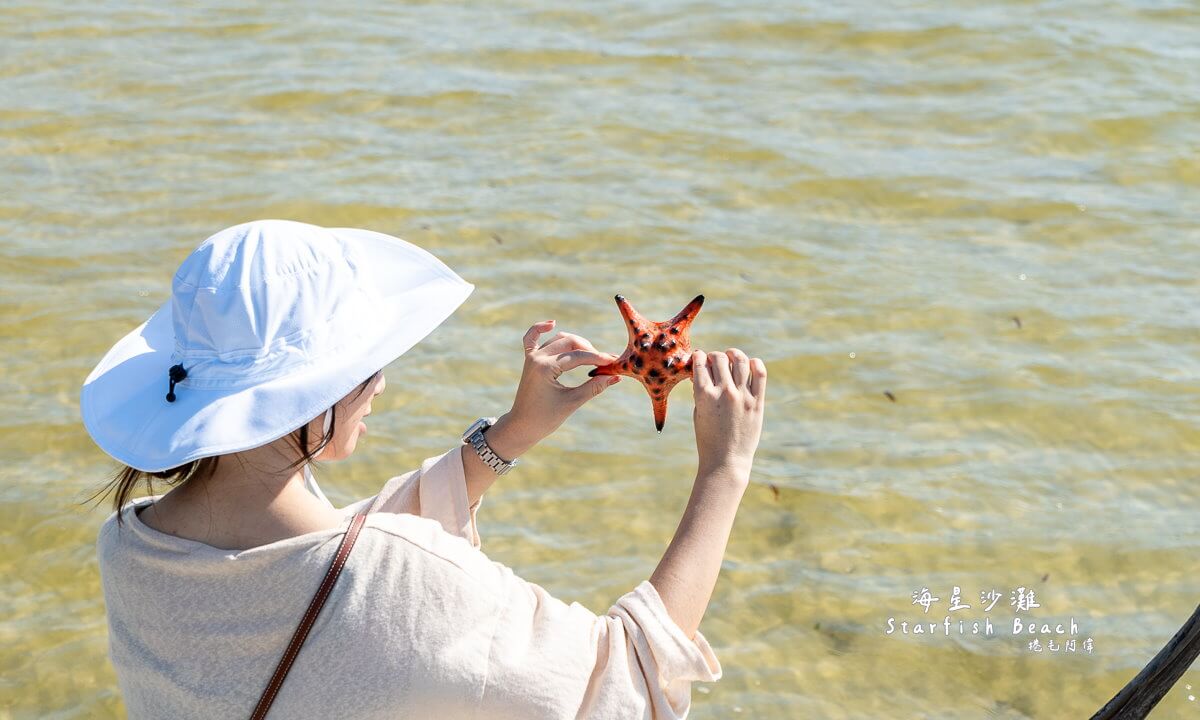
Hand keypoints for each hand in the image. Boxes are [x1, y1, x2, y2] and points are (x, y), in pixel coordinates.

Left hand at [504, 319, 621, 446]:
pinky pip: (531, 338)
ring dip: (576, 343)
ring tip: (592, 355)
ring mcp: (532, 357)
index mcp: (545, 368)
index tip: (615, 362)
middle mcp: (537, 357)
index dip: (598, 358)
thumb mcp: (572, 402)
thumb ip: (594, 387)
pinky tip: (552, 323)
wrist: (521, 426)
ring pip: (558, 339)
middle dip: (589, 350)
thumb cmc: (546, 418)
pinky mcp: (529, 359)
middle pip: (570, 342)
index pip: (578, 357)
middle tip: (605, 362)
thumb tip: (616, 377)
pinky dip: (540, 328)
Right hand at [691, 348, 766, 479]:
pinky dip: (755, 363)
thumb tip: (704, 371)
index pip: (700, 363)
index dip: (699, 356)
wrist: (726, 461)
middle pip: (719, 358)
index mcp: (704, 395)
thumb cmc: (708, 439)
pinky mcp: (757, 402)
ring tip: (731, 356)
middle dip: (714, 356)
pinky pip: (760, 373)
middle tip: (714, 361)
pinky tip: (749, 364)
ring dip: (733, 354)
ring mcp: (742, 396)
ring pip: (740, 361)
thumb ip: (701, 391)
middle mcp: (724, 392)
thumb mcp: (698, 413)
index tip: (699, 357)